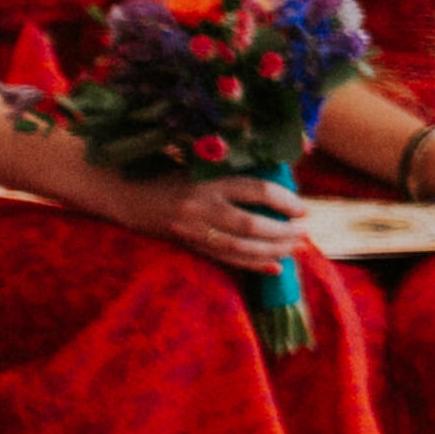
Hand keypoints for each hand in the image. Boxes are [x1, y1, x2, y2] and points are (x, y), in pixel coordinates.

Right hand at [139, 173, 309, 272]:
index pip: (258, 191)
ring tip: (296, 250)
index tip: (303, 209)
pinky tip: (274, 267)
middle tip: (304, 233)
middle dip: (283, 232)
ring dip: (272, 250)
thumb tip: (281, 177)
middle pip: (252, 224)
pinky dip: (252, 264)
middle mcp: (202, 206)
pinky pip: (225, 259)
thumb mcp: (204, 166)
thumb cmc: (173, 175)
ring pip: (240, 246)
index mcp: (211, 181)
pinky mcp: (189, 245)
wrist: (130, 195)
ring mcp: (194, 229)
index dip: (286, 201)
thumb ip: (237, 170)